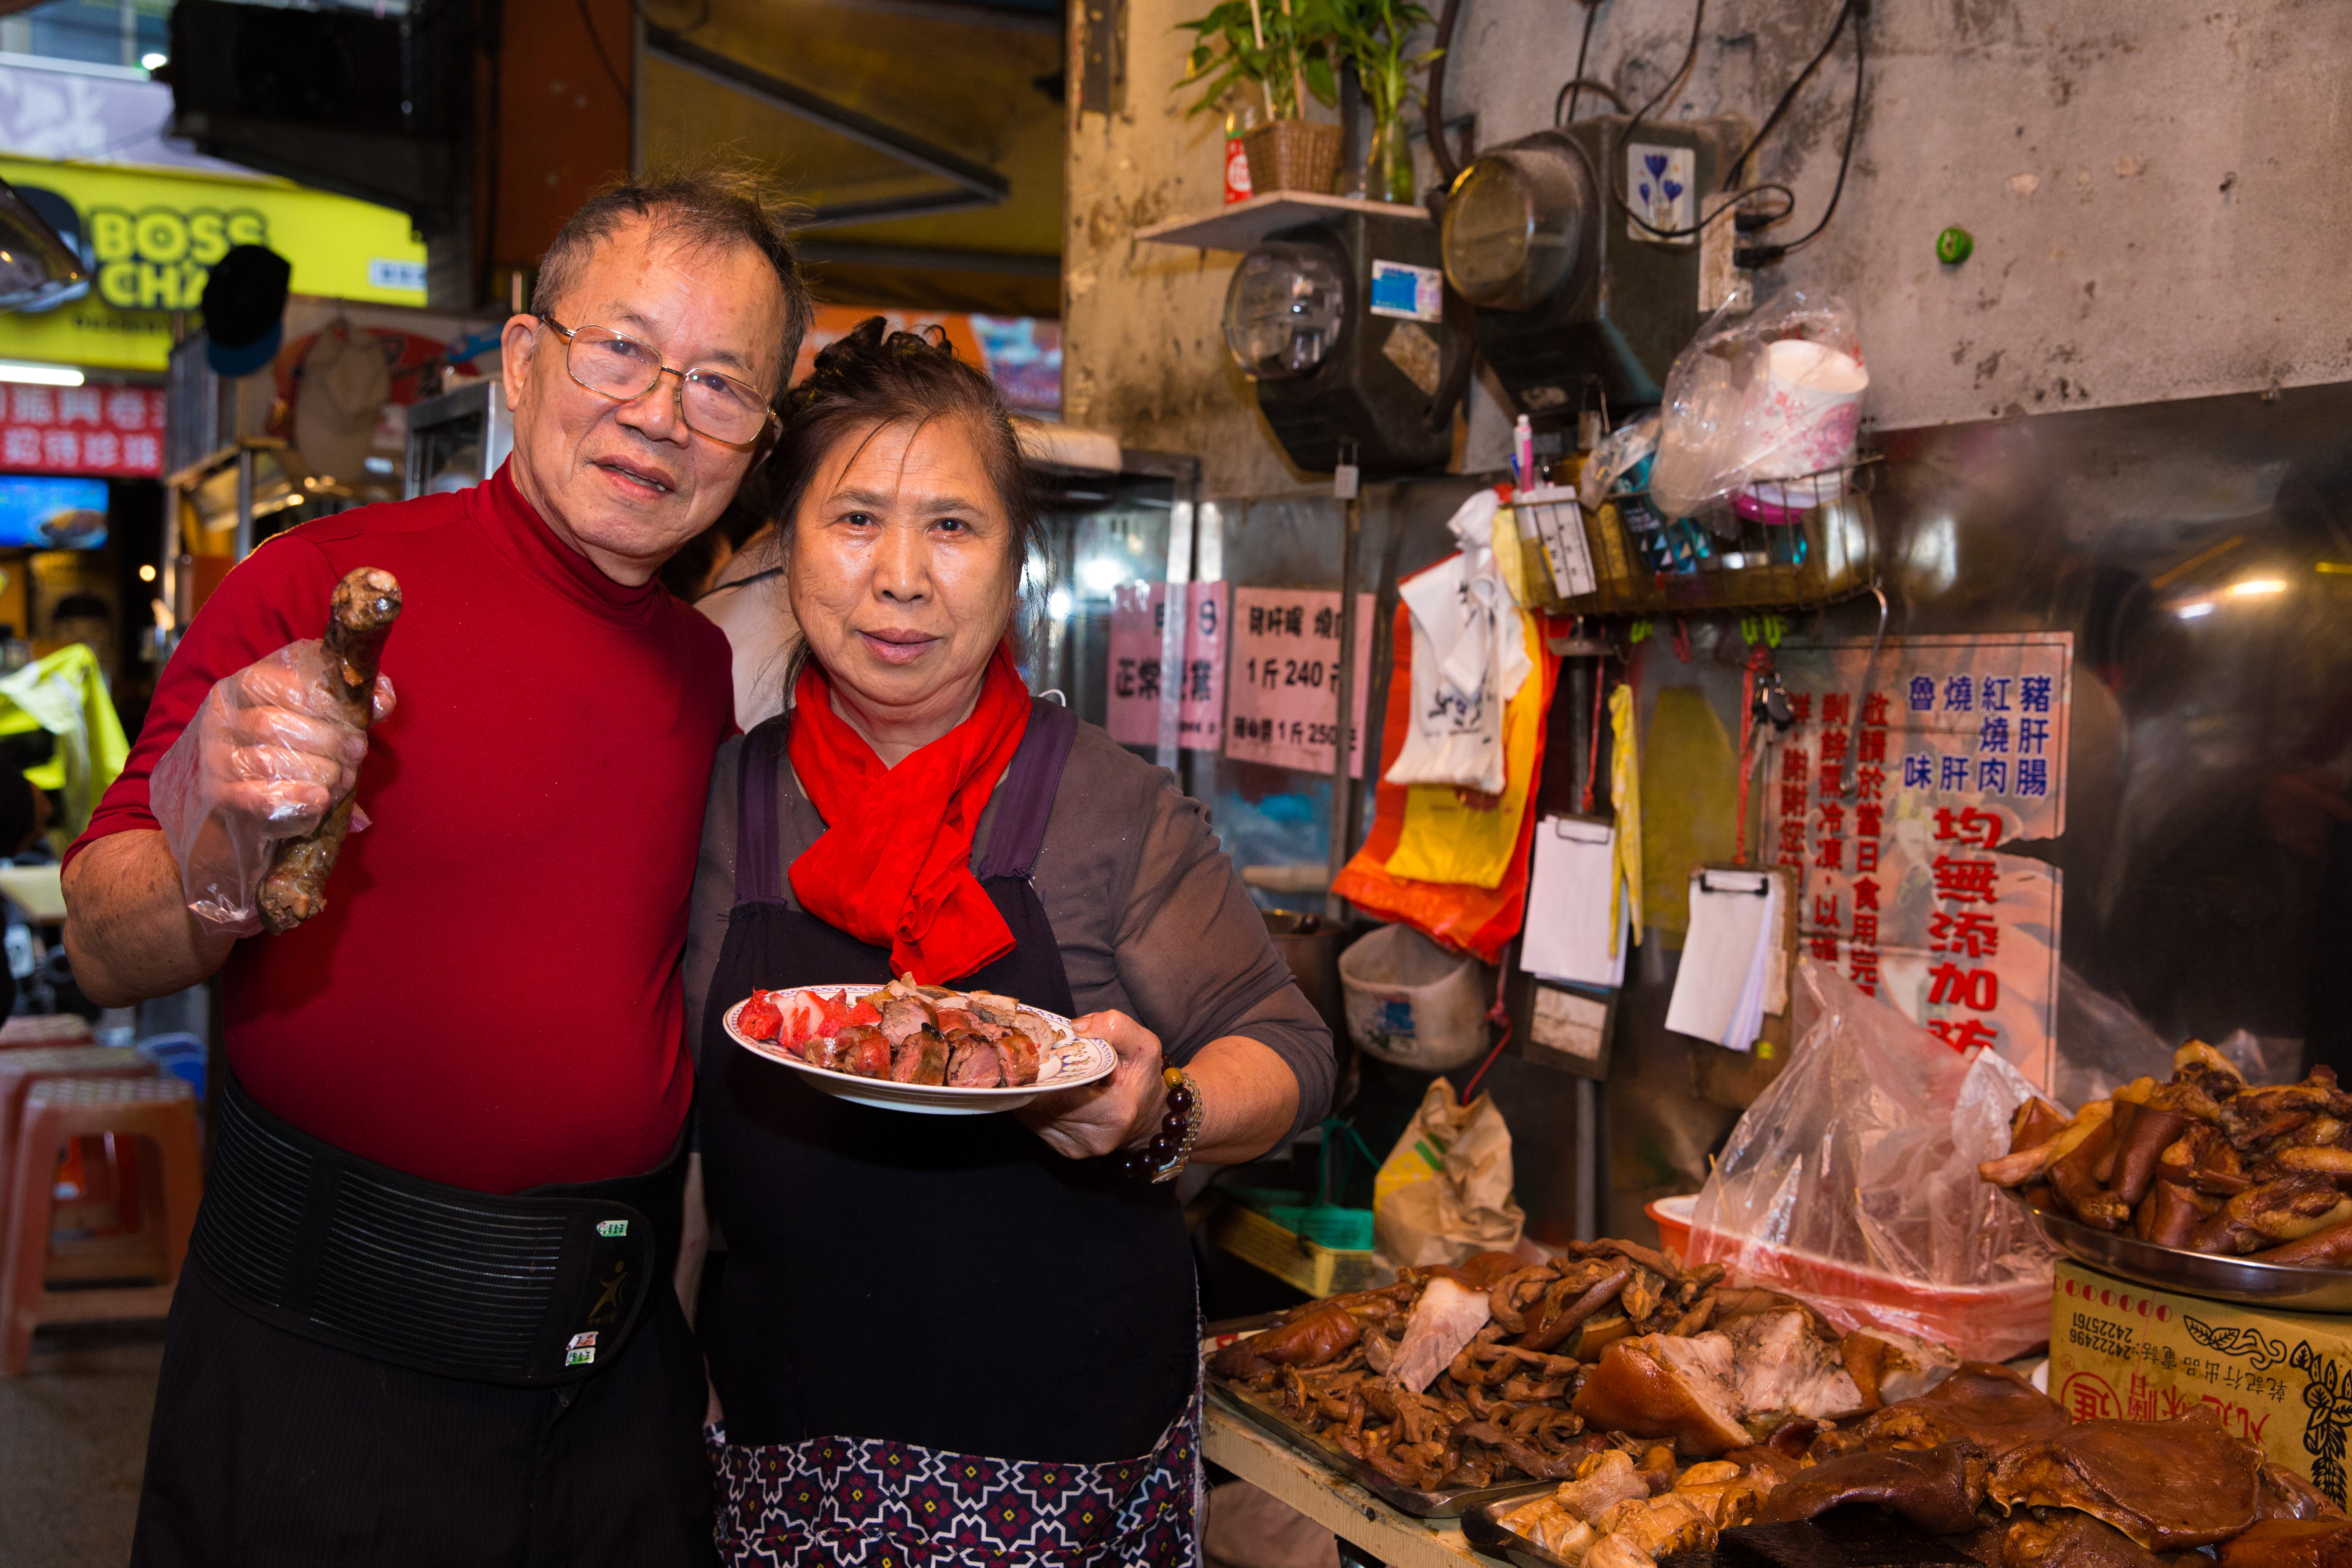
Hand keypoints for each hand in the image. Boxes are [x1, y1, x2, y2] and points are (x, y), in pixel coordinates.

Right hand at [149, 639, 396, 932]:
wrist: (241, 808)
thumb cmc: (295, 753)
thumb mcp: (322, 719)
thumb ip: (354, 704)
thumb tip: (382, 701)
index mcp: (246, 686)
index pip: (279, 679)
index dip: (325, 702)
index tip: (359, 722)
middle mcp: (222, 717)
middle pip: (275, 725)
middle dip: (329, 742)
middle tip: (357, 757)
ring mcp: (214, 758)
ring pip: (269, 762)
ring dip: (320, 774)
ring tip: (342, 781)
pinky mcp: (219, 798)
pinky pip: (261, 799)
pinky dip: (299, 801)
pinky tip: (320, 802)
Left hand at [1017, 1008, 1167, 1160]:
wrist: (1148, 1119)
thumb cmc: (1143, 1080)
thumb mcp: (1143, 1047)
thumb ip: (1116, 1028)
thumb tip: (1076, 1026)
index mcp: (1111, 1114)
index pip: (1056, 1096)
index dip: (1036, 1075)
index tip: (1029, 1053)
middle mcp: (1090, 1137)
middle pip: (1038, 1106)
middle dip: (1028, 1079)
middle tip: (1024, 1055)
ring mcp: (1075, 1148)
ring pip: (1031, 1115)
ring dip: (1029, 1091)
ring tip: (1033, 1069)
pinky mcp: (1064, 1149)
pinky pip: (1035, 1122)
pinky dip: (1035, 1103)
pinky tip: (1043, 1087)